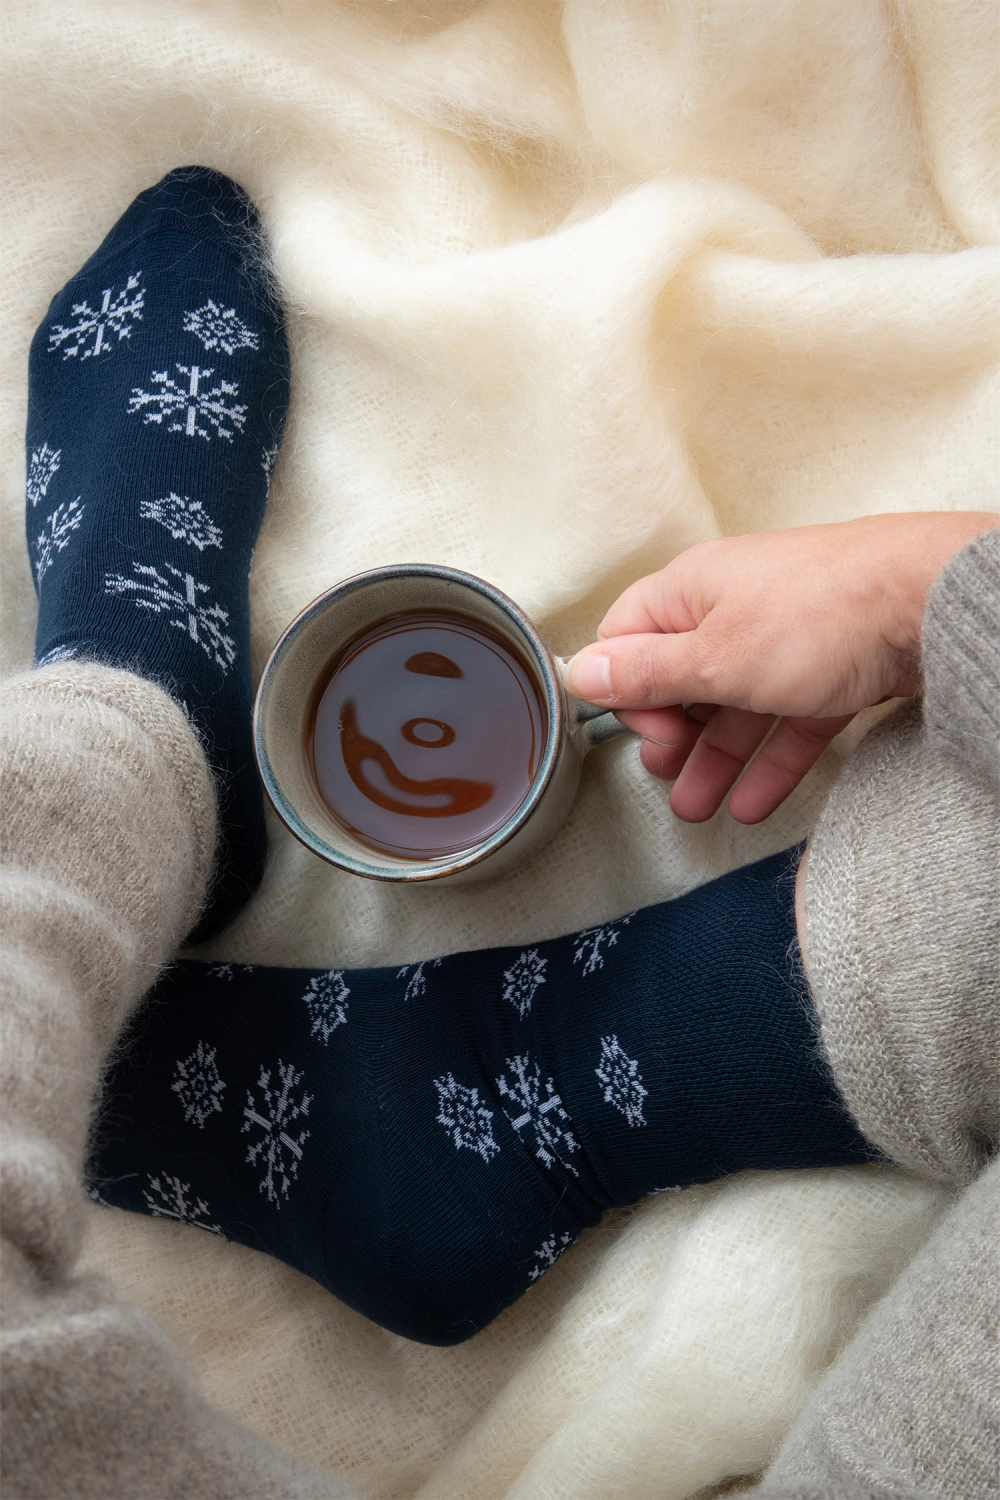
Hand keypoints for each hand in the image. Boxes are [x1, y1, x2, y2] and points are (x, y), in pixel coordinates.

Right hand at [566, 511, 995, 823]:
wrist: (930, 603)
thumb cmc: (821, 613)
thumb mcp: (714, 657)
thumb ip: (646, 673)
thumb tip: (581, 671)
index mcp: (692, 590)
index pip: (629, 637)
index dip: (625, 689)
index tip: (645, 728)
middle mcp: (735, 608)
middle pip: (682, 677)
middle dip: (670, 732)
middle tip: (668, 770)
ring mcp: (786, 637)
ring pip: (734, 706)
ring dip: (713, 760)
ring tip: (698, 809)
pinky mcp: (833, 667)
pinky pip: (786, 719)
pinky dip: (768, 761)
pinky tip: (753, 803)